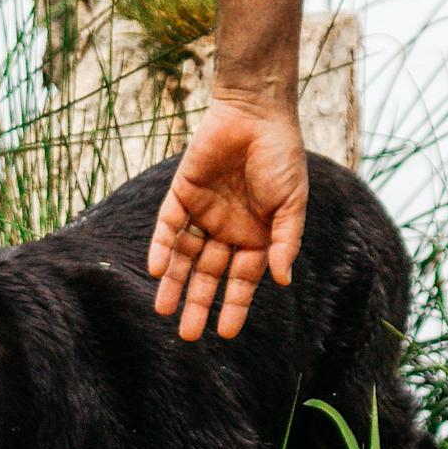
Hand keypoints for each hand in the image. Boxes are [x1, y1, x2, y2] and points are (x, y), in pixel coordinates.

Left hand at [148, 94, 310, 339]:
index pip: (242, 280)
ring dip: (174, 282)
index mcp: (256, 237)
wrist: (256, 112)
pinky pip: (168, 226)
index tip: (226, 334)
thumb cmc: (281, 156)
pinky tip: (156, 269)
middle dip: (198, 303)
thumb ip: (285, 241)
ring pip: (184, 257)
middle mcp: (227, 230)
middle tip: (187, 335)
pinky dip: (161, 247)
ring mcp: (203, 213)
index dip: (234, 306)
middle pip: (209, 275)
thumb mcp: (291, 203)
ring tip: (164, 311)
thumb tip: (281, 280)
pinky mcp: (182, 194)